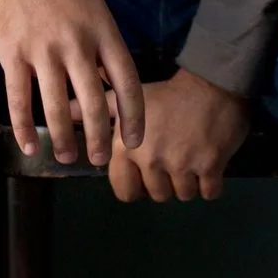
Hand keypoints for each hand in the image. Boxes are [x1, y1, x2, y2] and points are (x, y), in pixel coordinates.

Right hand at [0, 0, 144, 165]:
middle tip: (99, 159)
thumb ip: (102, 43)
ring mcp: (42, 49)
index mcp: (102, 29)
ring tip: (67, 156)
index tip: (135, 141)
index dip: (134, 117)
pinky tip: (29, 145)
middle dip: (99, 138)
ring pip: (55, 108)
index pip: (127, 81)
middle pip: (94, 102)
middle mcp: (76, 42)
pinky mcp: (11, 53)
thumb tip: (111, 83)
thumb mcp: (92, 4)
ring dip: (63, 139)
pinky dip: (23, 127)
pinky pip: (18, 99)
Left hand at [69, 66, 251, 201]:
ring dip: (188, 181)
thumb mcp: (131, 98)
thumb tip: (65, 110)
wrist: (212, 82)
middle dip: (164, 183)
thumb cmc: (169, 93)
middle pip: (156, 195)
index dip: (135, 183)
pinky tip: (208, 160)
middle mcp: (152, 158)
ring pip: (182, 195)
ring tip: (189, 154)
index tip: (146, 168)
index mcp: (129, 146)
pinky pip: (209, 194)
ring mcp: (182, 164)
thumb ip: (98, 108)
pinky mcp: (210, 167)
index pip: (124, 190)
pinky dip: (210, 183)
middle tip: (171, 158)